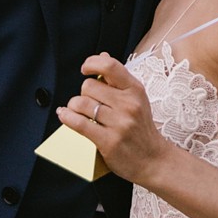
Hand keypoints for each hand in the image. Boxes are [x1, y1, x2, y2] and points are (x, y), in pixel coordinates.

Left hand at [57, 53, 169, 185]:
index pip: (110, 66)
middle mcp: (128, 104)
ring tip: (76, 111)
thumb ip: (118, 79)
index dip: (92, 63)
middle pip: (89, 86)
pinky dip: (67, 117)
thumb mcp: (137, 99)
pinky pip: (79, 123)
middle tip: (87, 102)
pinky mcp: (109, 141)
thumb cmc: (142, 129)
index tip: (85, 68)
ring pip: (81, 103)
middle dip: (83, 93)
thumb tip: (102, 56)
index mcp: (135, 90)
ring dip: (73, 106)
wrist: (154, 160)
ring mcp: (119, 123)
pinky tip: (64, 115)